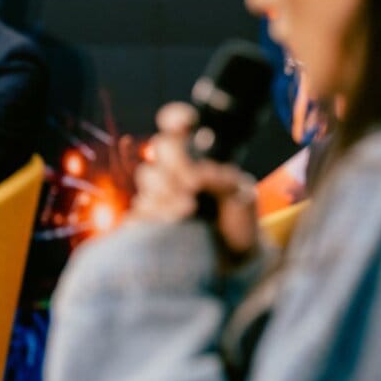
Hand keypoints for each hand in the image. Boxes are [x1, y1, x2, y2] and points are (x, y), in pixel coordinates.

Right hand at [132, 102, 259, 260]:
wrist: (233, 262)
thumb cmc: (240, 223)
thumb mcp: (243, 195)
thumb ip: (224, 178)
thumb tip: (196, 175)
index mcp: (200, 157)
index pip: (179, 127)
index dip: (177, 118)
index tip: (184, 123)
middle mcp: (176, 170)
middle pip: (161, 147)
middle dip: (177, 165)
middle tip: (194, 187)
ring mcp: (158, 194)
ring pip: (148, 177)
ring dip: (169, 194)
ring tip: (190, 211)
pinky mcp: (145, 219)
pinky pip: (137, 208)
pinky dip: (157, 215)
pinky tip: (176, 223)